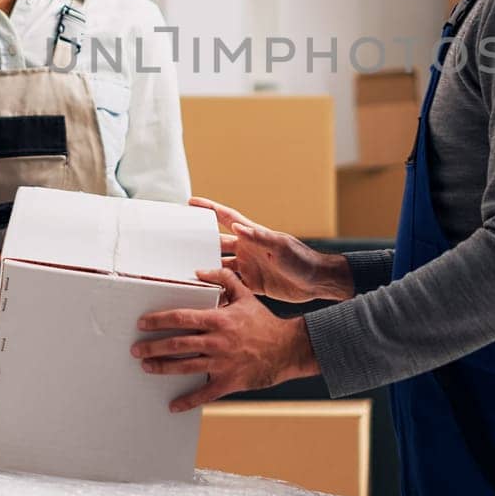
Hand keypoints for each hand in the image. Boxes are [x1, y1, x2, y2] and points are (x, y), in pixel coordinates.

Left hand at [131, 269, 320, 412]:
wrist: (287, 349)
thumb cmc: (264, 322)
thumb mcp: (246, 295)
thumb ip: (223, 279)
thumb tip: (199, 271)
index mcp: (219, 319)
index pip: (182, 317)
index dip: (159, 320)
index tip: (143, 323)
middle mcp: (217, 341)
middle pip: (178, 344)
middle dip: (153, 347)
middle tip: (136, 349)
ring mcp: (222, 363)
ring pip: (185, 367)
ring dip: (162, 368)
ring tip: (146, 367)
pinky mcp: (228, 382)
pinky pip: (204, 393)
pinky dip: (187, 400)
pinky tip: (173, 405)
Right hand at [190, 197, 353, 302]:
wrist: (316, 282)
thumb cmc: (302, 259)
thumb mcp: (281, 247)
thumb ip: (259, 237)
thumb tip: (237, 226)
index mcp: (252, 235)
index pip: (226, 218)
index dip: (209, 209)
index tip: (191, 202)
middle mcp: (247, 249)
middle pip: (217, 243)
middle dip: (199, 242)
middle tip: (178, 244)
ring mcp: (249, 267)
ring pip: (220, 266)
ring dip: (205, 268)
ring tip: (185, 272)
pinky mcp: (253, 284)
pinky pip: (230, 285)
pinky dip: (218, 288)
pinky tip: (204, 293)